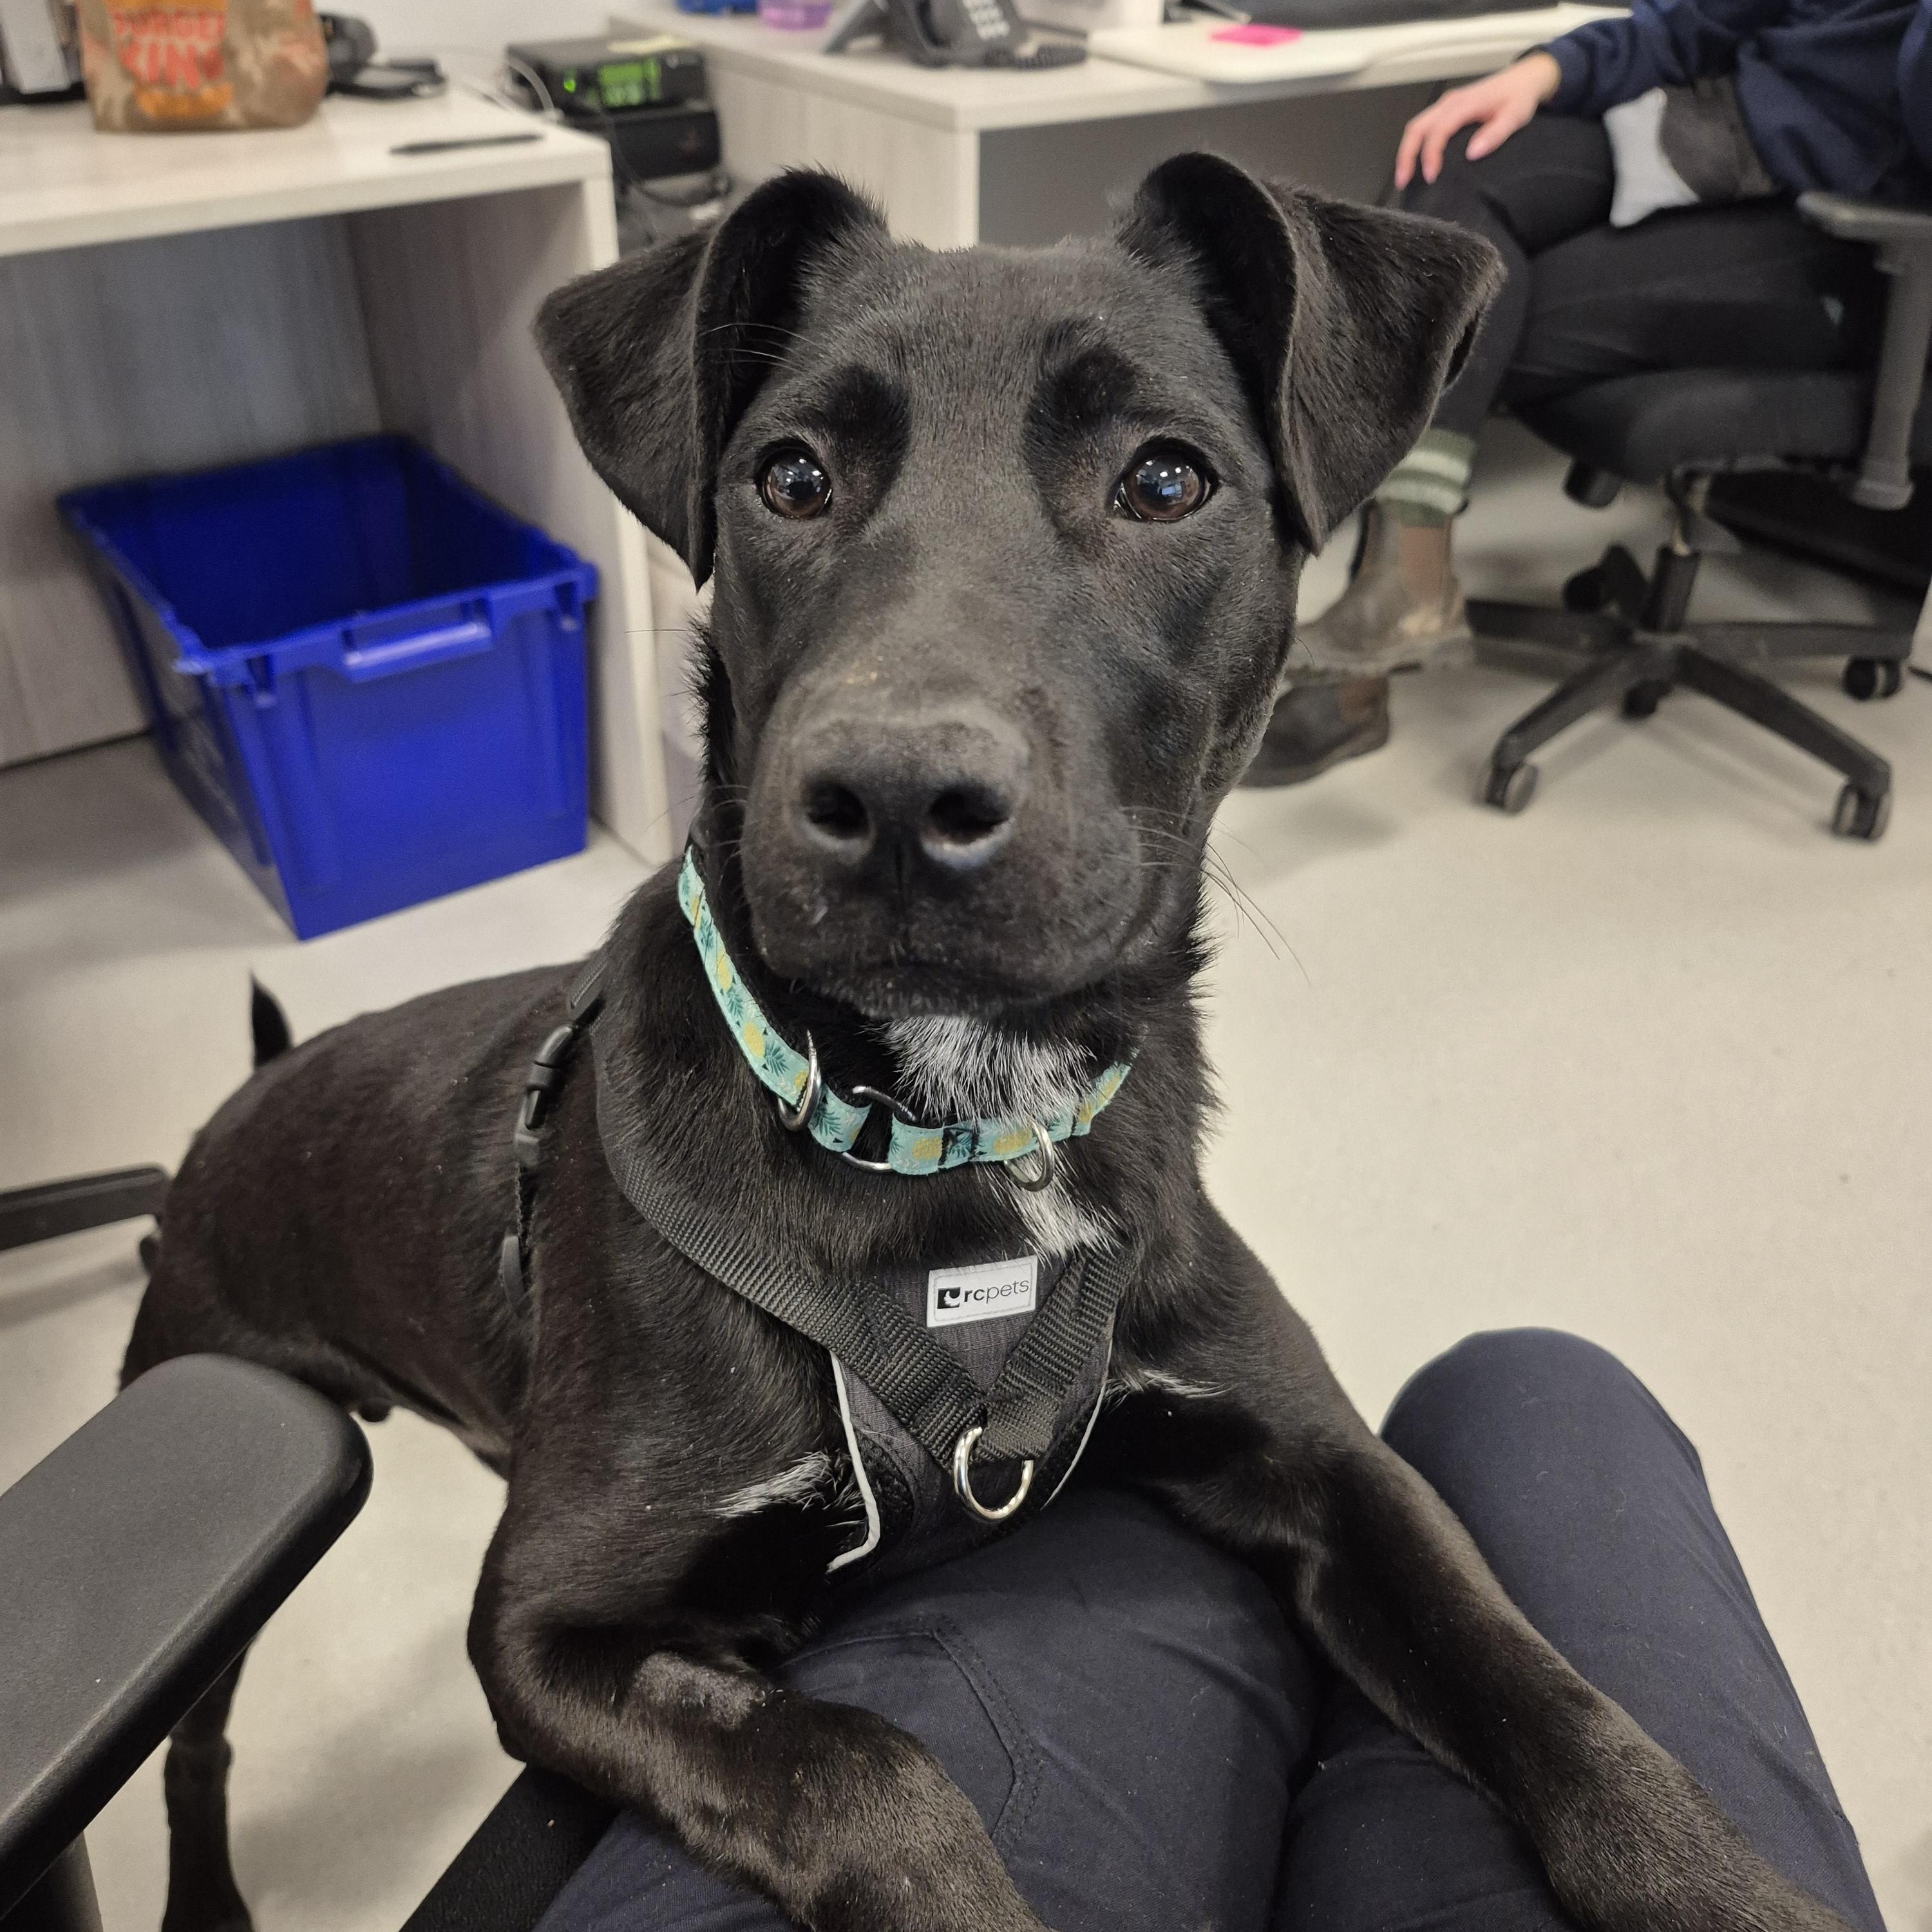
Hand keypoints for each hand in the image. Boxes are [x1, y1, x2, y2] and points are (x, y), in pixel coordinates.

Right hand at [1394, 52, 1561, 186]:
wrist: (1525, 78)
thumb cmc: (1520, 98)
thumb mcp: (1515, 117)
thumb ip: (1495, 134)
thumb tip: (1471, 154)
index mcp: (1463, 104)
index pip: (1437, 131)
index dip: (1430, 155)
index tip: (1431, 178)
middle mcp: (1449, 102)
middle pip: (1416, 127)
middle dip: (1406, 155)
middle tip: (1402, 182)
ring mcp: (1446, 104)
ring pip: (1416, 126)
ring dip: (1407, 150)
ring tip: (1405, 176)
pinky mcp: (1447, 108)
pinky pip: (1424, 125)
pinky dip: (1416, 144)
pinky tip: (1417, 161)